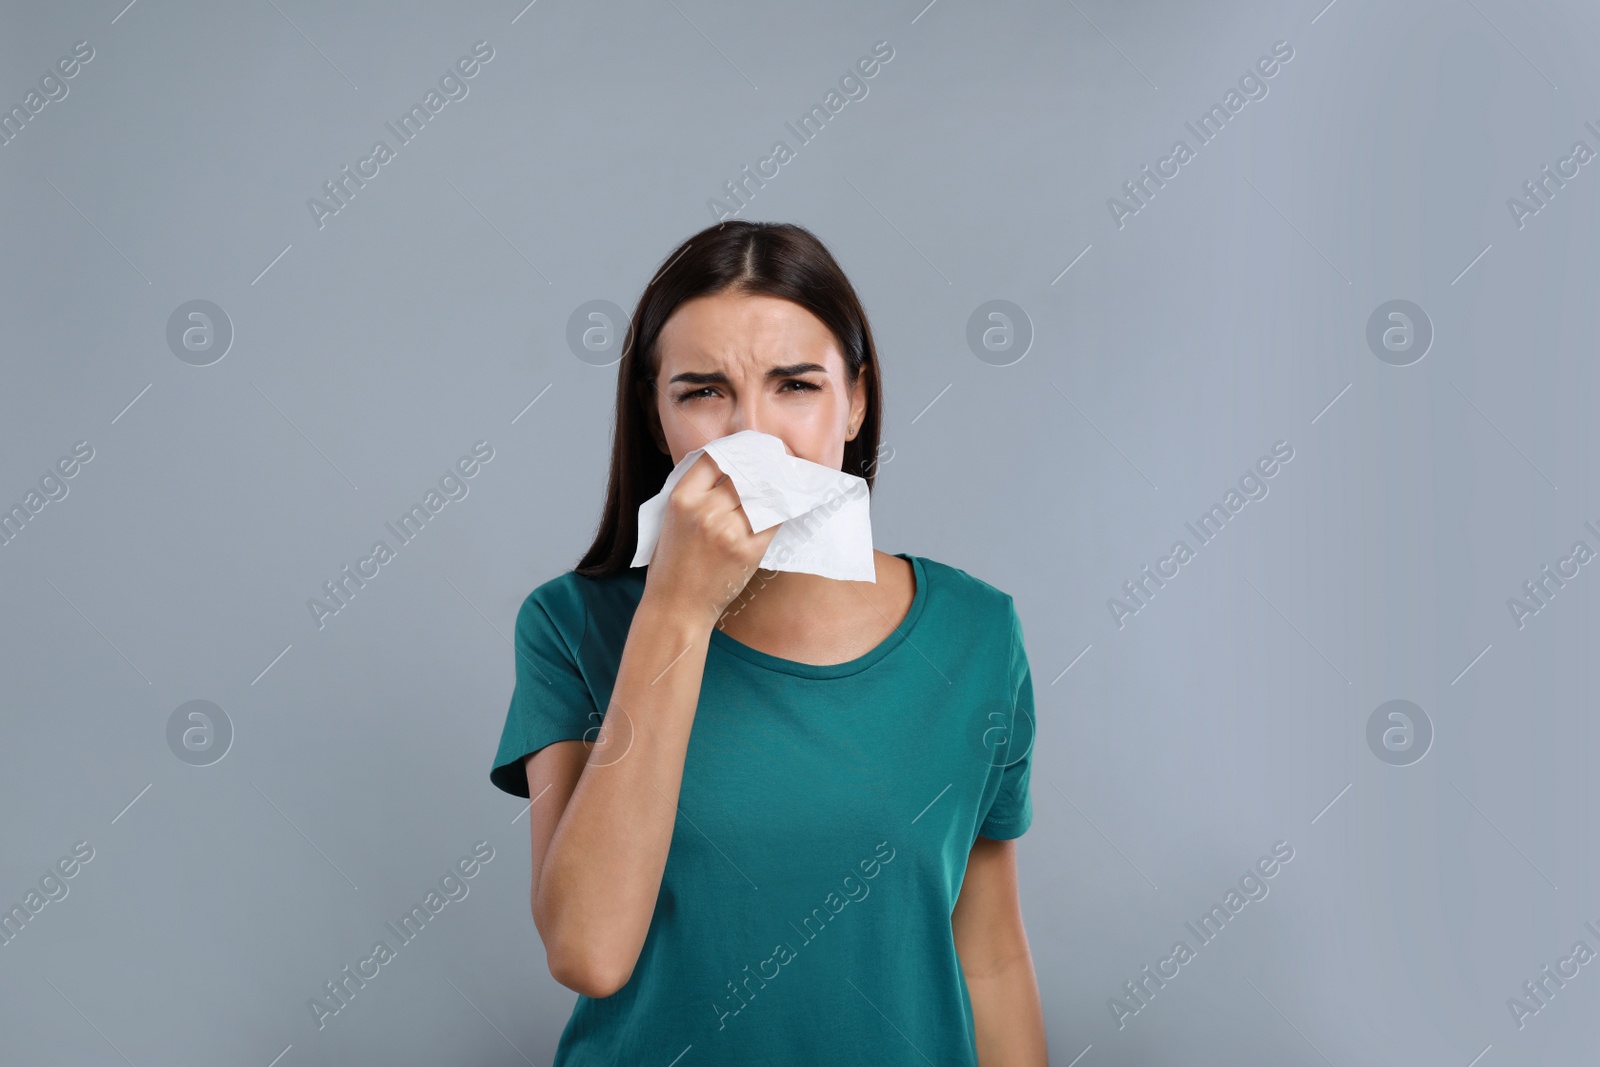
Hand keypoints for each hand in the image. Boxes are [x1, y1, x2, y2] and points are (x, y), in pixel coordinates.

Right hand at [640, 452, 779, 628]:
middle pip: (744, 473)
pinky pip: (774, 519)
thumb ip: (696, 491)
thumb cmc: (673, 562)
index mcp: (682, 498)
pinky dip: (782, 509)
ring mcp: (728, 530)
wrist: (677, 604)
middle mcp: (705, 511)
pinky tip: (787, 503)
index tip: (751, 447)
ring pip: (763, 494)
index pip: (716, 457)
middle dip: (762, 464)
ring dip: (776, 485)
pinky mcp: (748, 549)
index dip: (737, 449)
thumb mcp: (672, 518)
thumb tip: (731, 465)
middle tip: (778, 457)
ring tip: (787, 477)